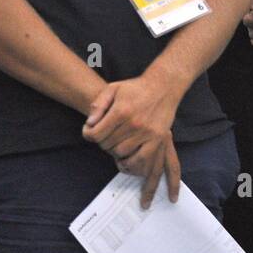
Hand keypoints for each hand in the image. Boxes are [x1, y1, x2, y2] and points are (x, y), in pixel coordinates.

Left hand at [83, 74, 182, 207]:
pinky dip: (133, 167)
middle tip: (105, 139)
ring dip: (116, 156)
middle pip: (108, 146)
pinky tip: (127, 165)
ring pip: (123, 156)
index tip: (90, 133)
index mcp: (121, 112)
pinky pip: (144, 161)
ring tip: (115, 152)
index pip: (96, 134)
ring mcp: (148, 134)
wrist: (163, 86)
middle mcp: (134, 124)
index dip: (89, 135)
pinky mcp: (159, 140)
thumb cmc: (135, 87)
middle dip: (103, 144)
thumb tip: (89, 124)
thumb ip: (98, 105)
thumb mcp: (113, 88)